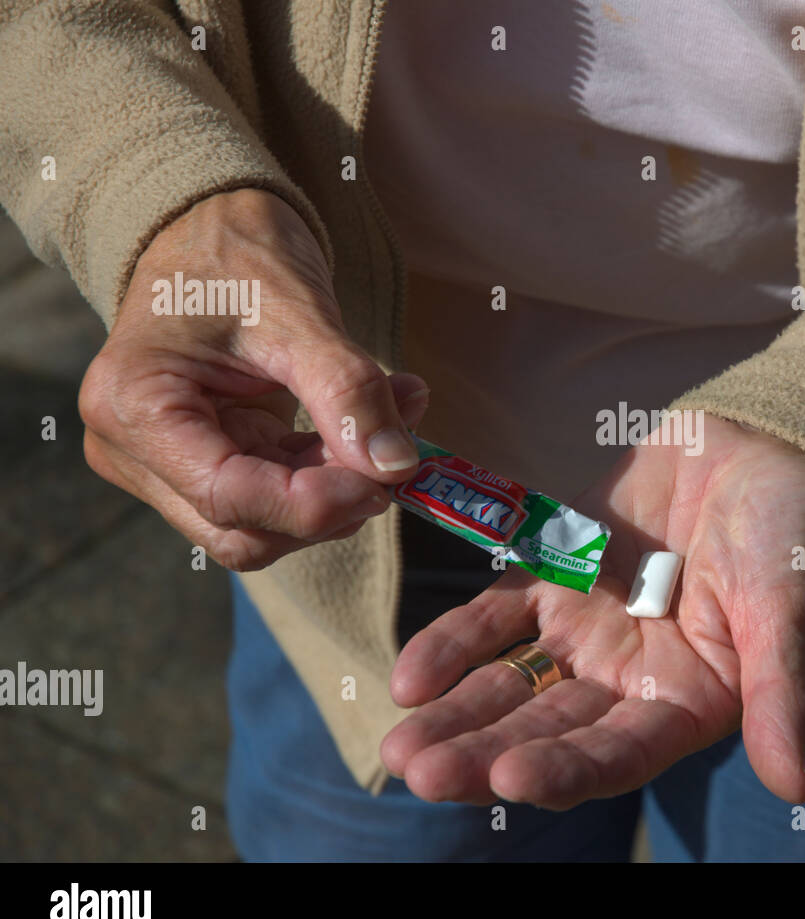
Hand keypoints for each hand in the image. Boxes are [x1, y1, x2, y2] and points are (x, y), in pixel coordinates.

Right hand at [79, 188, 428, 570]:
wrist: (213, 226)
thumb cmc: (237, 253)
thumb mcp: (299, 314)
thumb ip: (349, 392)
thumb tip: (395, 466)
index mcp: (134, 407)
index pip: (228, 498)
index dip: (314, 503)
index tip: (386, 475)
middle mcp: (134, 450)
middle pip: (242, 529)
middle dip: (327, 504)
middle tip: (394, 455)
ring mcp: (168, 463)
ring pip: (265, 525)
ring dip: (337, 487)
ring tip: (395, 417)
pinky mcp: (208, 461)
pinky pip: (277, 494)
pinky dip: (332, 471)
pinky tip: (377, 422)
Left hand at [382, 414, 804, 806]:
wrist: (763, 452)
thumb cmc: (792, 535)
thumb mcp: (788, 606)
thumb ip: (782, 692)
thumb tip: (797, 791)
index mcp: (686, 703)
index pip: (618, 753)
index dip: (566, 769)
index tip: (509, 780)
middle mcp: (628, 682)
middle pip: (547, 730)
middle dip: (483, 755)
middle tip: (420, 773)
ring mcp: (585, 632)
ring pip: (511, 685)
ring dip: (456, 715)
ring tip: (398, 749)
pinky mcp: (554, 579)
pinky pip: (495, 618)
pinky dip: (452, 645)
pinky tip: (407, 677)